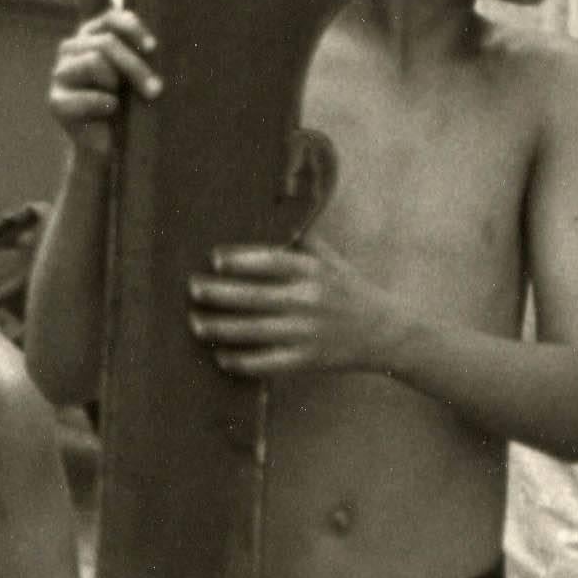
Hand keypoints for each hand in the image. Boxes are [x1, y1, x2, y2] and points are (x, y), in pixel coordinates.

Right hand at [49, 7, 159, 142]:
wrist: (107, 146)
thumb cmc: (127, 105)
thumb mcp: (136, 77)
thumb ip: (139, 56)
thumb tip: (153, 46)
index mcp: (92, 36)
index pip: (111, 19)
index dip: (132, 28)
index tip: (153, 48)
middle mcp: (72, 49)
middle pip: (106, 43)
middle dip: (134, 66)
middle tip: (156, 90)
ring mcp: (60, 73)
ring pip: (93, 61)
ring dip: (116, 82)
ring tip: (123, 101)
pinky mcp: (56, 101)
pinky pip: (84, 94)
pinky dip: (103, 102)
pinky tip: (110, 109)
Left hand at [186, 241, 398, 383]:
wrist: (384, 331)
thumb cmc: (348, 289)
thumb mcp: (330, 259)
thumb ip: (300, 240)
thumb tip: (265, 215)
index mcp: (313, 272)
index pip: (272, 262)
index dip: (241, 260)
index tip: (214, 259)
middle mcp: (308, 300)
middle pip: (255, 297)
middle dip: (219, 294)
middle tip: (193, 289)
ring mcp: (306, 333)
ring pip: (254, 331)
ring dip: (221, 328)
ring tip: (196, 323)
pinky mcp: (306, 360)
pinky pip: (267, 363)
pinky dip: (242, 361)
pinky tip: (220, 357)